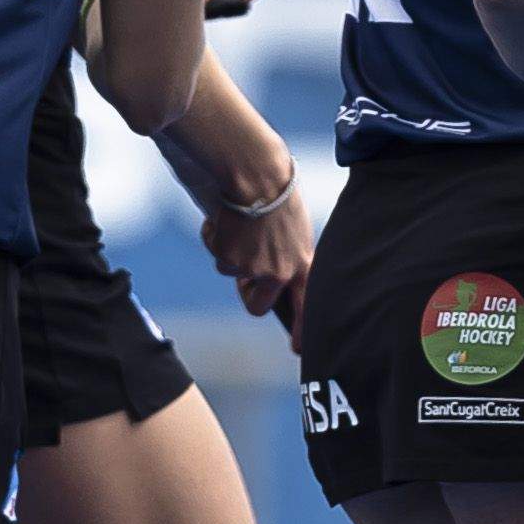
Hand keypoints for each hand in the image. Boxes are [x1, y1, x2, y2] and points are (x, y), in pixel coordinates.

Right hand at [206, 185, 312, 323]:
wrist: (256, 173)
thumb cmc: (278, 191)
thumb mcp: (296, 227)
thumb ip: (290, 253)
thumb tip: (278, 274)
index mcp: (303, 263)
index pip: (308, 307)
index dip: (304, 332)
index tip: (299, 351)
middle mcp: (280, 272)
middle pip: (257, 306)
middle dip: (246, 292)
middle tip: (244, 269)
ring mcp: (254, 268)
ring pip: (231, 274)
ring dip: (230, 253)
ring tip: (242, 223)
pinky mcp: (229, 259)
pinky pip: (216, 253)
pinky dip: (216, 237)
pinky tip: (228, 216)